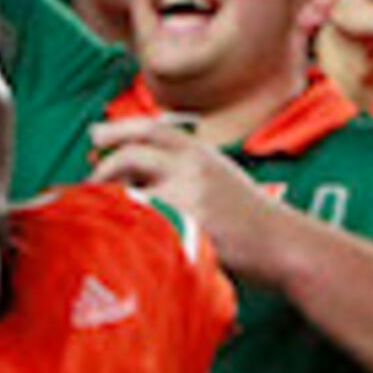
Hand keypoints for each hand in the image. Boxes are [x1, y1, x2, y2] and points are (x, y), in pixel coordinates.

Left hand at [89, 114, 293, 277]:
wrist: (283, 243)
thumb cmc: (253, 218)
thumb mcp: (221, 179)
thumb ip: (186, 172)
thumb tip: (140, 177)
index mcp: (200, 152)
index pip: (150, 129)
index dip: (118, 130)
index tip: (96, 136)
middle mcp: (193, 165)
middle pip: (133, 152)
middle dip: (104, 164)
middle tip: (89, 178)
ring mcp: (189, 194)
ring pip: (132, 187)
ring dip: (109, 196)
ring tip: (100, 210)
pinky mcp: (187, 224)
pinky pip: (144, 220)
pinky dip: (127, 224)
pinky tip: (121, 234)